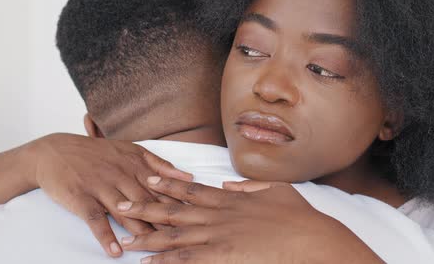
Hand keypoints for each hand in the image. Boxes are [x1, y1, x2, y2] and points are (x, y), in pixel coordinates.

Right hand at [0, 133, 191, 257]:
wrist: (55, 151)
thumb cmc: (97, 153)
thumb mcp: (129, 150)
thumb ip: (159, 163)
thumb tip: (189, 176)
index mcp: (135, 163)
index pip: (162, 187)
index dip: (179, 203)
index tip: (197, 218)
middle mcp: (120, 174)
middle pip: (148, 201)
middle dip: (166, 220)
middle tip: (183, 238)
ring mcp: (100, 187)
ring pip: (125, 211)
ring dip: (141, 230)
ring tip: (155, 247)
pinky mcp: (81, 198)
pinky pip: (95, 219)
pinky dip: (105, 236)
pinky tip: (115, 251)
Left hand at [117, 177, 382, 263]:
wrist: (312, 240)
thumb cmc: (300, 218)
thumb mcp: (277, 191)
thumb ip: (249, 186)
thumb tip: (229, 183)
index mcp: (230, 199)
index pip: (192, 189)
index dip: (168, 184)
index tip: (149, 177)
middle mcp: (218, 214)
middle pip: (174, 209)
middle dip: (146, 206)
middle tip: (121, 202)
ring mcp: (218, 236)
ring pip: (174, 235)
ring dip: (147, 236)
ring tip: (124, 236)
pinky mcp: (220, 256)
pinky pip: (185, 260)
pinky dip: (164, 261)